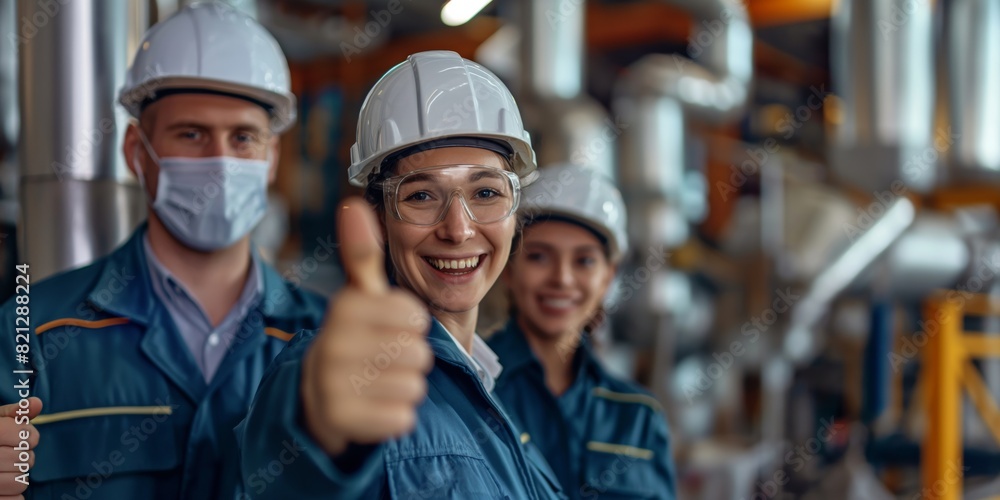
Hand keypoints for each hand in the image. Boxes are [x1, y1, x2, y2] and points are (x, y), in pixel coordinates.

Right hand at [0, 397, 40, 498]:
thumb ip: (13, 413)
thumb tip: (36, 402)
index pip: (24, 436)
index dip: (29, 436)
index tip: (22, 437)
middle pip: (24, 459)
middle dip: (24, 456)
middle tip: (12, 455)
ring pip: (20, 482)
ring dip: (18, 477)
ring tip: (5, 471)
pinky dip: (14, 496)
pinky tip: (3, 487)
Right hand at [301, 198, 432, 455]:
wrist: (317, 400)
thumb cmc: (353, 341)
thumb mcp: (358, 298)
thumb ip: (361, 254)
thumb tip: (352, 203)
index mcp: (344, 308)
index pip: (416, 318)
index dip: (411, 327)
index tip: (386, 330)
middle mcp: (333, 344)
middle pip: (419, 353)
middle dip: (409, 359)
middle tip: (380, 360)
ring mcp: (334, 385)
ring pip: (414, 386)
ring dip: (404, 388)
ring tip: (375, 383)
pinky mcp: (343, 422)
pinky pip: (403, 418)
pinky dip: (396, 417)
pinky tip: (373, 407)